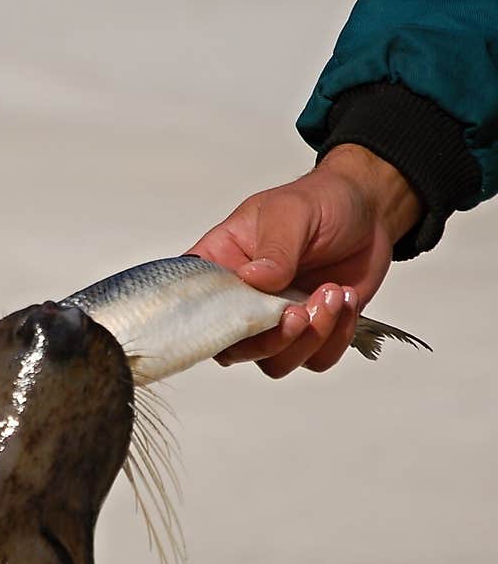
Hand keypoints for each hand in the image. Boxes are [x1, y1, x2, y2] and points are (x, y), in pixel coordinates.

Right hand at [185, 144, 422, 376]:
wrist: (369, 212)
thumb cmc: (321, 201)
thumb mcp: (292, 212)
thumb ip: (274, 248)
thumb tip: (253, 279)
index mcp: (221, 264)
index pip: (195, 305)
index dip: (210, 324)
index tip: (247, 316)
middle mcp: (243, 301)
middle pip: (234, 349)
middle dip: (272, 339)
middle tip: (300, 311)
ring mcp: (275, 321)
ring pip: (275, 362)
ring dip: (309, 339)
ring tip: (334, 294)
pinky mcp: (310, 334)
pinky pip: (315, 360)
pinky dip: (336, 338)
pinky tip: (346, 301)